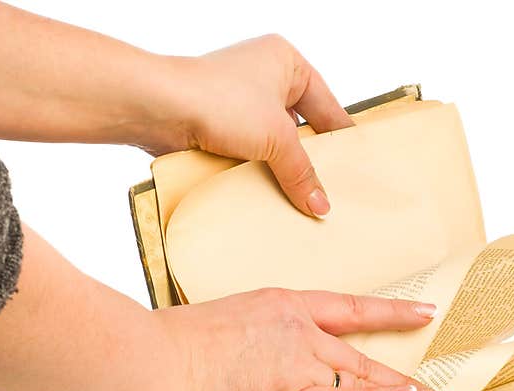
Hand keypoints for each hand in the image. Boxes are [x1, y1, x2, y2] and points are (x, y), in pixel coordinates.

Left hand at [143, 34, 353, 217]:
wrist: (157, 107)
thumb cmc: (220, 102)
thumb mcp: (276, 139)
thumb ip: (302, 172)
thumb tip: (321, 206)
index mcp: (287, 62)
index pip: (327, 106)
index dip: (341, 139)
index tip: (355, 170)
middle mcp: (264, 75)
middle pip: (301, 126)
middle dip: (310, 159)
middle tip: (329, 190)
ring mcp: (238, 100)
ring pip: (273, 142)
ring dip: (281, 168)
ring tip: (301, 198)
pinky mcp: (217, 123)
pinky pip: (249, 151)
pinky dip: (257, 171)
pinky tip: (269, 195)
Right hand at [150, 288, 447, 390]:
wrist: (159, 358)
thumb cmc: (177, 344)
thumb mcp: (227, 322)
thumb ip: (255, 339)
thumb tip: (258, 358)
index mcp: (284, 305)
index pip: (350, 307)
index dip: (389, 312)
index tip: (421, 313)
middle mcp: (301, 330)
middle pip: (363, 352)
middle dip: (403, 370)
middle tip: (435, 383)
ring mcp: (300, 362)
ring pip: (363, 378)